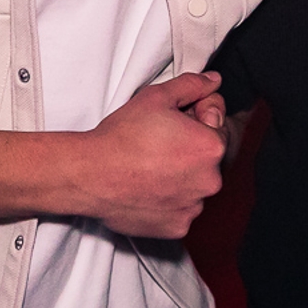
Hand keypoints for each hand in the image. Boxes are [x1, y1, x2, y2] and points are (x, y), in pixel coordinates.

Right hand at [76, 72, 224, 237]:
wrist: (90, 175)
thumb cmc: (122, 137)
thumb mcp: (157, 96)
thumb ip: (192, 85)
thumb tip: (213, 81)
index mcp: (212, 146)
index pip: (217, 123)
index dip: (195, 116)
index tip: (172, 121)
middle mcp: (210, 180)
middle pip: (207, 157)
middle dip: (189, 147)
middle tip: (158, 143)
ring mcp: (194, 207)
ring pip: (195, 185)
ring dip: (181, 175)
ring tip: (150, 167)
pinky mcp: (178, 227)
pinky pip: (181, 209)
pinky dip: (169, 200)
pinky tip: (148, 188)